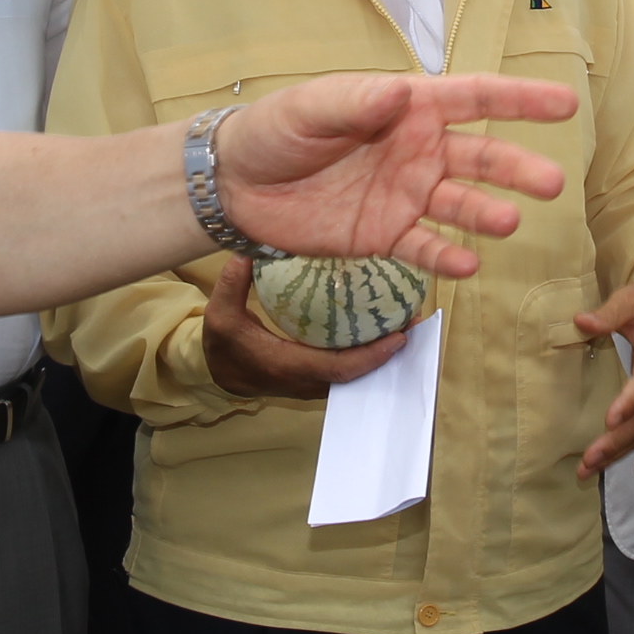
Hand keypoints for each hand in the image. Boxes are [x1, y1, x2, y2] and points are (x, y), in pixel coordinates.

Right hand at [198, 256, 409, 398]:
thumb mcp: (220, 313)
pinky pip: (349, 366)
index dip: (371, 356)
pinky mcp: (317, 377)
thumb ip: (233, 284)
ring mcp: (314, 382)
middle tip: (414, 321)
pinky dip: (370, 350)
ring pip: (357, 371)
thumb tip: (247, 250)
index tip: (398, 336)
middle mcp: (308, 381)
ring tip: (407, 319)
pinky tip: (383, 323)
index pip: (338, 368)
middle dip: (389, 351)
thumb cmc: (223, 344)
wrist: (219, 372)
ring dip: (384, 351)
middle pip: (359, 372)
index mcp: (289, 367)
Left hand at [210, 73, 575, 272]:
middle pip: (480, 157)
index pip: (474, 99)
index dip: (520, 100)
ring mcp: (406, 194)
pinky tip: (467, 264)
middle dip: (516, 168)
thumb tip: (401, 95)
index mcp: (408, 107)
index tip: (565, 102)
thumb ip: (358, 104)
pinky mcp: (386, 235)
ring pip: (461, 203)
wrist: (237, 185)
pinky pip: (424, 246)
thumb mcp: (312, 108)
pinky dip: (446, 255)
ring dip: (486, 213)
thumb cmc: (276, 130)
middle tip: (552, 183)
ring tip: (509, 223)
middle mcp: (418, 150)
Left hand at [574, 279, 633, 482]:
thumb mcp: (633, 298)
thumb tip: (581, 323)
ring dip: (616, 451)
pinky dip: (621, 447)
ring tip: (586, 470)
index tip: (610, 419)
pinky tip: (599, 461)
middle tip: (589, 459)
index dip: (630, 401)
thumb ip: (609, 313)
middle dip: (617, 441)